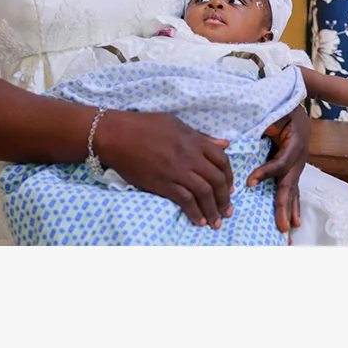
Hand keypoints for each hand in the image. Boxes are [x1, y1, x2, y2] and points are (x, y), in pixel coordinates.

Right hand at [92, 110, 234, 228]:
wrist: (116, 135)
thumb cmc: (144, 126)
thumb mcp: (176, 124)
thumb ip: (201, 137)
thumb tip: (224, 145)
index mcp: (194, 141)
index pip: (222, 161)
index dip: (229, 176)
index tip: (230, 188)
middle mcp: (189, 156)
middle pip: (217, 179)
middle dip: (225, 198)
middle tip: (227, 210)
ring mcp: (176, 171)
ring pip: (204, 193)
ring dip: (213, 210)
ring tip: (216, 222)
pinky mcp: (162, 184)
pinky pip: (185, 200)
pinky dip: (194, 212)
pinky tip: (199, 220)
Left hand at [249, 107, 309, 233]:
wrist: (296, 106)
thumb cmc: (282, 108)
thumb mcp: (274, 112)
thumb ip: (264, 124)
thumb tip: (243, 137)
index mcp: (294, 141)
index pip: (280, 162)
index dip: (267, 173)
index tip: (249, 182)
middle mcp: (298, 156)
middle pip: (290, 183)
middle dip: (285, 205)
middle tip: (281, 225)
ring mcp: (297, 164)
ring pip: (293, 190)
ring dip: (291, 210)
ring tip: (288, 228)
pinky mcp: (293, 169)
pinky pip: (292, 189)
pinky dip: (293, 205)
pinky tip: (293, 221)